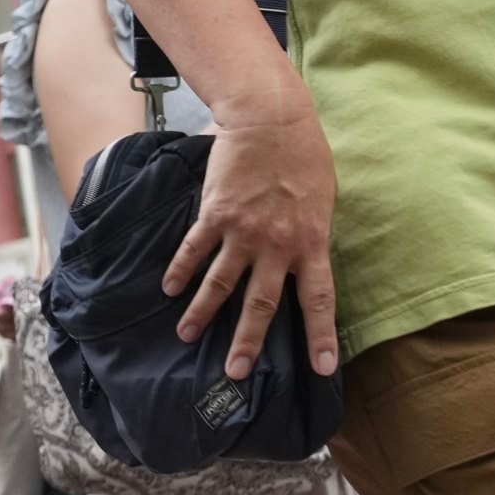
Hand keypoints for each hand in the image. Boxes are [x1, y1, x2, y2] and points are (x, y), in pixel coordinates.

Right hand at [170, 100, 339, 376]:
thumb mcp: (323, 199)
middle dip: (248, 342)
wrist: (271, 121)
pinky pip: (194, 249)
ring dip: (203, 313)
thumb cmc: (305, 154)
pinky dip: (181, 270)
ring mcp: (243, 232)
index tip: (320, 368)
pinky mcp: (215, 214)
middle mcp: (277, 246)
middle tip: (235, 373)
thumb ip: (311, 232)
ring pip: (221, 284)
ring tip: (187, 335)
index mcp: (312, 243)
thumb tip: (305, 253)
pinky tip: (170, 289)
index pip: (318, 300)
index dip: (320, 336)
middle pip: (261, 305)